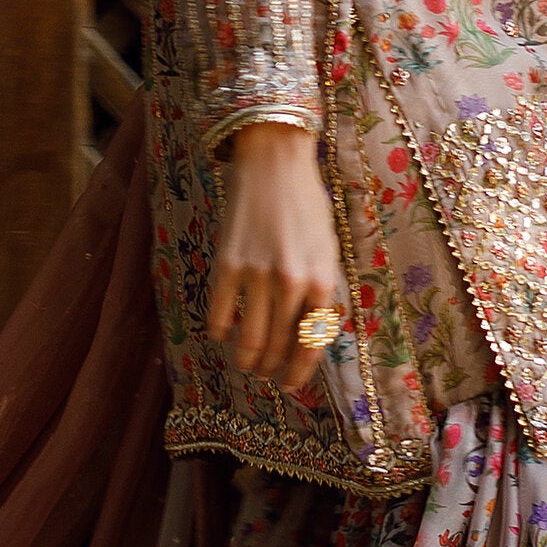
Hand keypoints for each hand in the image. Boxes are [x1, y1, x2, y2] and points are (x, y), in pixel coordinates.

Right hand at [206, 121, 350, 399]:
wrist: (274, 163)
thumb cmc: (306, 204)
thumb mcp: (327, 249)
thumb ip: (321, 290)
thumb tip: (309, 333)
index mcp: (323, 280)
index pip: (311, 344)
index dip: (300, 371)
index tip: (291, 383)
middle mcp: (292, 283)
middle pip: (279, 346)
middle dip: (272, 369)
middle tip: (266, 376)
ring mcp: (257, 275)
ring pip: (249, 338)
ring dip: (246, 359)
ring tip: (246, 363)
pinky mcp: (227, 264)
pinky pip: (220, 313)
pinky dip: (219, 330)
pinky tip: (221, 333)